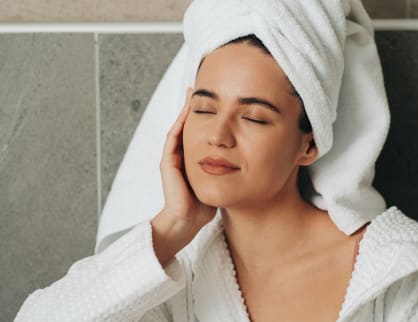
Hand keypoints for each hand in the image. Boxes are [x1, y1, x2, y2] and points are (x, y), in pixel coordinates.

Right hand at [154, 87, 216, 236]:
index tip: (215, 98)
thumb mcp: (219, 179)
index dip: (205, 114)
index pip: (198, 130)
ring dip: (185, 110)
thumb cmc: (203, 205)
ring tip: (193, 92)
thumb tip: (247, 157)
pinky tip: (188, 111)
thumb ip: (227, 167)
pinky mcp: (168, 163)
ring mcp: (172, 158)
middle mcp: (181, 154)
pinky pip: (173, 138)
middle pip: (187, 124)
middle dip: (193, 106)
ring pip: (179, 127)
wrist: (187, 222)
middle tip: (201, 86)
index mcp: (192, 157)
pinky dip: (180, 123)